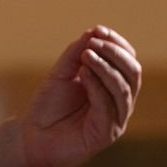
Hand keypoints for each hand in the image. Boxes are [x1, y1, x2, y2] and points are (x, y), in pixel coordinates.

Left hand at [0, 25, 141, 166]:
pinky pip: (108, 106)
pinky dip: (97, 86)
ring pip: (124, 89)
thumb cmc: (49, 105)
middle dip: (115, 54)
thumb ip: (76, 53)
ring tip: (86, 55)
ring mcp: (115, 119)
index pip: (128, 60)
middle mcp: (119, 102)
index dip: (117, 43)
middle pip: (133, 73)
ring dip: (105, 68)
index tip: (98, 30)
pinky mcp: (106, 134)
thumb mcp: (61, 72)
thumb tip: (93, 31)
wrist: (33, 136)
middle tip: (93, 42)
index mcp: (113, 85)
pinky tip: (83, 73)